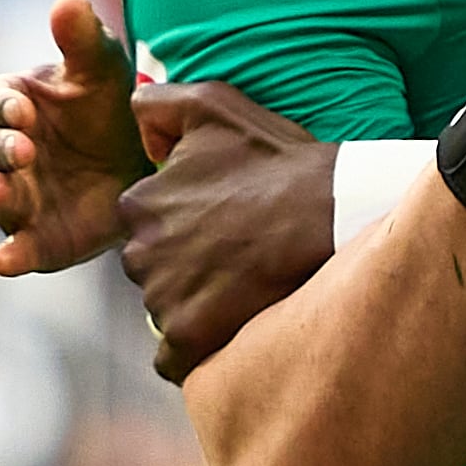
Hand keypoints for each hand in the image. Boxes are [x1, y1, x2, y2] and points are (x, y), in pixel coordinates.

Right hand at [0, 0, 151, 274]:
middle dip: (0, 148)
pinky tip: (2, 261)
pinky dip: (8, 257)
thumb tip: (69, 2)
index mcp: (10, 107)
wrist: (147, 159)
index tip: (23, 107)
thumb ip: (83, 38)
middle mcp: (5, 154)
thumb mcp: (103, 68)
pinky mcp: (40, 238)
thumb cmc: (111, 105)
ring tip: (0, 188)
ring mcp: (20, 197)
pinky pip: (17, 249)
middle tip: (25, 148)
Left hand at [120, 83, 337, 381]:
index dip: (182, 225)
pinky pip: (174, 359)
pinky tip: (228, 328)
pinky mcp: (191, 337)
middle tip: (235, 257)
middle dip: (184, 268)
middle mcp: (139, 253)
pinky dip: (196, 350)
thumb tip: (135, 127)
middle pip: (152, 271)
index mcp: (138, 204)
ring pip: (166, 311)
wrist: (330, 209)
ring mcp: (163, 299)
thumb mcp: (213, 105)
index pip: (145, 227)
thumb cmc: (278, 160)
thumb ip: (156, 105)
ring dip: (196, 305)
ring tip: (244, 287)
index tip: (220, 224)